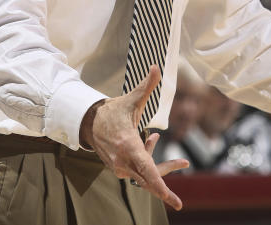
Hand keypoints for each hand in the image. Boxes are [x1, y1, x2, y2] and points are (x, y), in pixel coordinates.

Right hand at [79, 65, 188, 209]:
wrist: (89, 123)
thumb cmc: (113, 111)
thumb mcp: (131, 99)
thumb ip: (146, 86)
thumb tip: (157, 67)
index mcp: (128, 146)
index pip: (147, 170)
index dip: (161, 186)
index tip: (174, 201)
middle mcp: (123, 161)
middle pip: (150, 178)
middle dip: (166, 184)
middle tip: (177, 203)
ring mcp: (120, 167)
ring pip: (146, 174)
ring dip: (160, 166)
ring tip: (182, 162)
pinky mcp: (119, 169)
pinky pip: (140, 171)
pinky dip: (150, 161)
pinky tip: (152, 140)